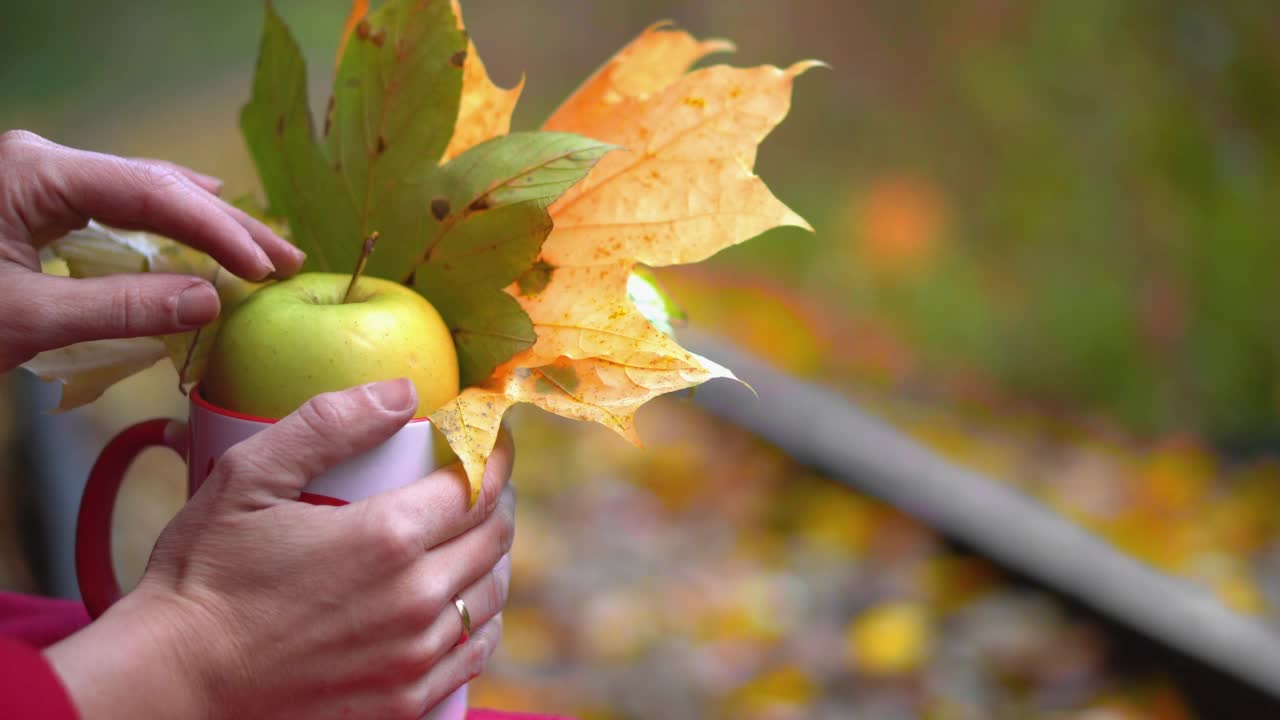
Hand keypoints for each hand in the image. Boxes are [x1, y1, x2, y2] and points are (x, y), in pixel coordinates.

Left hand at [0, 129, 305, 370]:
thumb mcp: (23, 320)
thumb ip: (121, 308)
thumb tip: (209, 300)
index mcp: (37, 173)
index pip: (153, 194)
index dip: (219, 233)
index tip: (266, 270)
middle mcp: (41, 162)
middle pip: (155, 187)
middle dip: (224, 227)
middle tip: (286, 260)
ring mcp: (36, 180)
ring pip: (138, 195)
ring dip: (199, 230)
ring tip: (257, 252)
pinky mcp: (30, 204)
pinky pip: (111, 210)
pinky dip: (160, 234)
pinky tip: (193, 241)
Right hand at [45, 380, 514, 719]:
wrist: (173, 682)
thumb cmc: (204, 575)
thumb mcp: (250, 476)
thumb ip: (329, 424)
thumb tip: (405, 392)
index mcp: (387, 538)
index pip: (476, 484)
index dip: (491, 453)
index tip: (489, 436)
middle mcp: (415, 599)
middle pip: (493, 535)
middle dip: (496, 497)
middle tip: (482, 478)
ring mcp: (415, 656)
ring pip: (492, 592)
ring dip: (493, 553)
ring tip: (477, 531)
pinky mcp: (405, 700)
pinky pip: (476, 650)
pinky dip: (483, 615)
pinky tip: (468, 598)